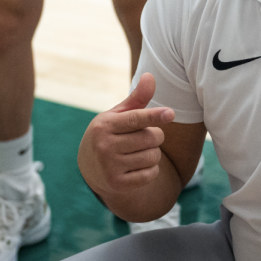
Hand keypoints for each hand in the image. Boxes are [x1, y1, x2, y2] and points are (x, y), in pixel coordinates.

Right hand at [79, 73, 174, 194]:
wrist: (90, 167)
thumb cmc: (110, 134)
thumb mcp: (118, 115)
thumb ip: (137, 99)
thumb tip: (150, 76)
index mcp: (104, 125)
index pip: (134, 119)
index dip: (154, 116)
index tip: (170, 113)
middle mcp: (105, 146)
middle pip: (150, 138)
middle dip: (155, 136)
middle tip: (145, 136)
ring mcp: (110, 167)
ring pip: (153, 156)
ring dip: (154, 153)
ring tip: (140, 151)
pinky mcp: (117, 184)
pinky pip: (151, 174)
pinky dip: (151, 169)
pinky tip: (138, 165)